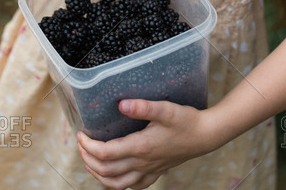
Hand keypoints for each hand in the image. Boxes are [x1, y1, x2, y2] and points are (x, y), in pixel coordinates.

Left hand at [77, 99, 210, 189]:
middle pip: (106, 170)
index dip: (88, 146)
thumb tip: (121, 104)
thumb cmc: (186, 121)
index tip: (80, 134)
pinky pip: (133, 186)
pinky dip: (117, 184)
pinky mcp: (156, 172)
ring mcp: (149, 170)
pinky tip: (114, 175)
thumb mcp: (165, 109)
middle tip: (81, 144)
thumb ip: (142, 107)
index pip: (105, 153)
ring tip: (89, 162)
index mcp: (140, 147)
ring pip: (117, 184)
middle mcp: (142, 163)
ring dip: (99, 175)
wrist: (205, 135)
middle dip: (88, 159)